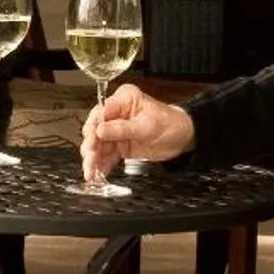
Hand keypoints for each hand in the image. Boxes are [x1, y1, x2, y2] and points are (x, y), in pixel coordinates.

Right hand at [79, 83, 193, 181]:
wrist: (183, 138)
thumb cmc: (171, 123)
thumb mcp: (147, 125)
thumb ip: (122, 129)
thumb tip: (100, 130)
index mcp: (124, 99)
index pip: (101, 112)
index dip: (94, 127)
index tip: (92, 141)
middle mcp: (117, 113)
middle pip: (95, 129)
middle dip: (91, 146)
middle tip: (90, 158)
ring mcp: (116, 130)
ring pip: (98, 145)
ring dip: (93, 159)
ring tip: (91, 172)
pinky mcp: (119, 145)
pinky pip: (106, 155)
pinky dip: (101, 165)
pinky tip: (97, 173)